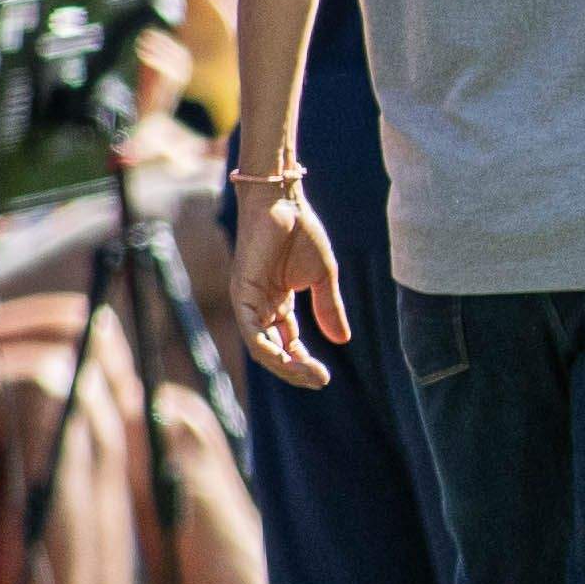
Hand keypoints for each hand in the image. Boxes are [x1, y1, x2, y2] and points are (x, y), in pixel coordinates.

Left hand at [235, 187, 344, 390]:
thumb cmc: (302, 233)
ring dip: (284, 365)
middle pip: (272, 351)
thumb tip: (343, 341)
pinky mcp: (242, 293)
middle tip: (321, 380)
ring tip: (311, 374)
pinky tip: (287, 359)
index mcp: (277, 303)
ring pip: (261, 347)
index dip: (303, 361)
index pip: (286, 342)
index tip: (325, 375)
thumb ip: (329, 308)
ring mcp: (248, 301)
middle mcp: (259, 306)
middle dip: (295, 369)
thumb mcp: (323, 278)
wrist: (283, 203)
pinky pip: (251, 331)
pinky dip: (268, 349)